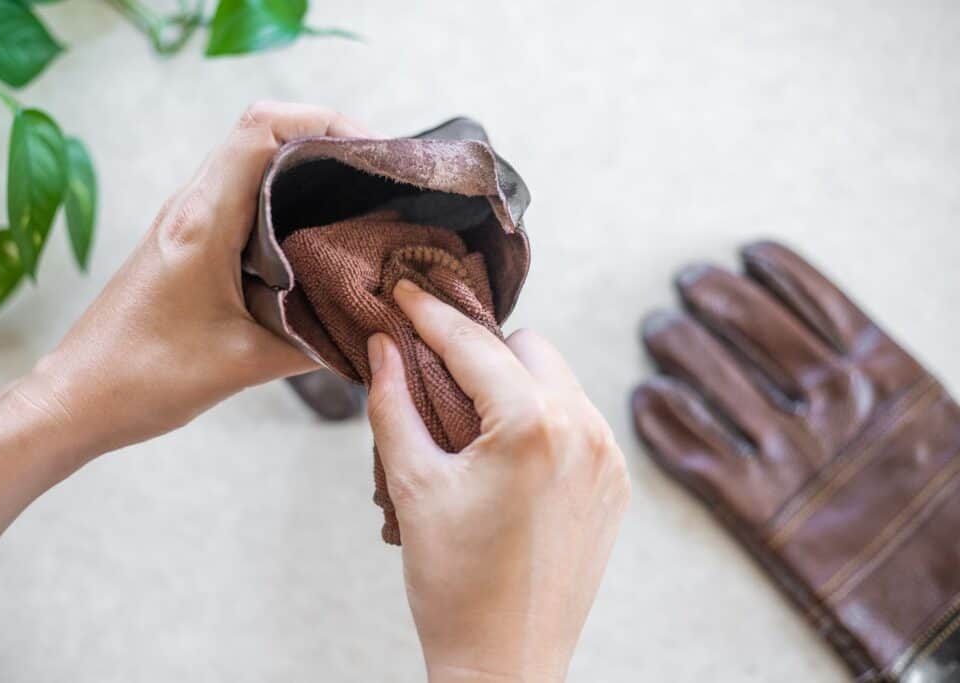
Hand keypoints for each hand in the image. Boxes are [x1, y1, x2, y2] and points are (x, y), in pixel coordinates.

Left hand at [20, 101, 369, 462]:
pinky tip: (317, 242)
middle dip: (328, 144)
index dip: (325, 122)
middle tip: (378, 181)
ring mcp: (188, 221)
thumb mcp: (245, 365)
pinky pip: (244, 200)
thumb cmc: (144, 378)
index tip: (373, 153)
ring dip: (307, 173)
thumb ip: (315, 342)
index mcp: (204, 221)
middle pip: (265, 134)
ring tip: (359, 205)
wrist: (77, 399)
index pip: (264, 129)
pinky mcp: (188, 243)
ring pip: (254, 165)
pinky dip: (286, 204)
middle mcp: (193, 206)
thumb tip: (369, 325)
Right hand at [366, 282, 629, 682]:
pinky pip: (579, 420)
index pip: (473, 343)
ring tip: (469, 418)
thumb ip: (392, 403)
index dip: (430, 313)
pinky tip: (507, 451)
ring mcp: (608, 459)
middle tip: (435, 370)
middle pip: (527, 346)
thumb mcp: (412, 485)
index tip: (404, 291)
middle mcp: (585, 431)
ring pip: (558, 379)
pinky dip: (543, 416)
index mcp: (533, 426)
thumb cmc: (454, 585)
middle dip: (480, 347)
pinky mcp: (614, 485)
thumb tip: (383, 345)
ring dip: (513, 380)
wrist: (506, 666)